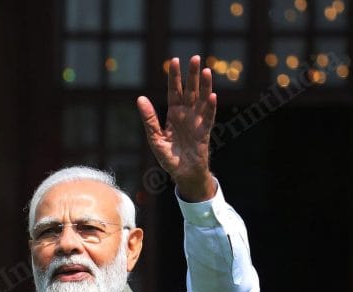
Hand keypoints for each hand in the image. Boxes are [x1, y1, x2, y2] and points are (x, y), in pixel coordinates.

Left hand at [136, 55, 217, 201]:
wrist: (183, 174)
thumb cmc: (169, 157)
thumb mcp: (155, 138)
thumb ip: (149, 119)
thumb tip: (140, 98)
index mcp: (174, 115)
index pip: (174, 92)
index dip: (175, 77)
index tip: (174, 61)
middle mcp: (187, 115)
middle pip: (190, 91)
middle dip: (192, 75)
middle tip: (194, 57)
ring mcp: (197, 122)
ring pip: (202, 100)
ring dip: (205, 86)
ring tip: (206, 70)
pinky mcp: (205, 133)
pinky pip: (209, 118)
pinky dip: (210, 108)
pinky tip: (212, 96)